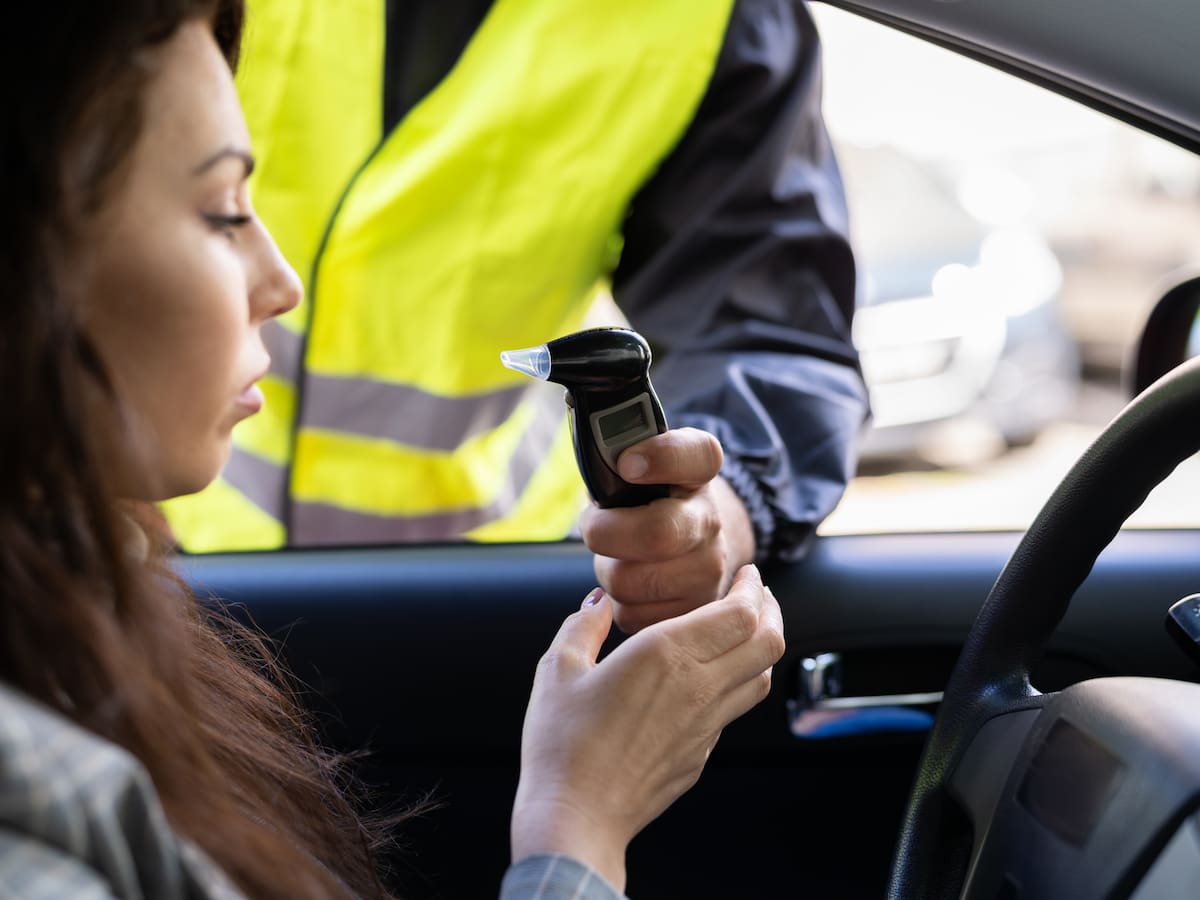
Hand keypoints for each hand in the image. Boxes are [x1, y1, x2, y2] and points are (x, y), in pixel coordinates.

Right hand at [510, 565, 783, 891]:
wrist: (576, 818)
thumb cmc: (561, 743)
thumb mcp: (558, 669)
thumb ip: (583, 626)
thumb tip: (598, 603)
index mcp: (666, 654)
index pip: (740, 612)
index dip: (753, 588)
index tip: (747, 574)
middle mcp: (698, 687)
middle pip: (768, 642)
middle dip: (770, 610)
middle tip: (757, 594)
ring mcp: (706, 726)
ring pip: (761, 677)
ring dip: (762, 647)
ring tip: (745, 631)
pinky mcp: (701, 755)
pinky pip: (734, 709)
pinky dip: (738, 682)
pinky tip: (712, 678)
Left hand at [581, 427, 756, 632]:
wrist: (690, 543)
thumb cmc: (648, 499)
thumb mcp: (639, 463)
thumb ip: (615, 450)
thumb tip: (593, 460)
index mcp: (699, 471)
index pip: (697, 454)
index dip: (661, 458)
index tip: (627, 464)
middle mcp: (712, 520)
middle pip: (656, 533)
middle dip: (605, 533)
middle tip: (595, 527)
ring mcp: (710, 570)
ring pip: (631, 581)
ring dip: (608, 570)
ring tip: (618, 556)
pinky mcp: (694, 611)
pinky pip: (631, 615)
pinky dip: (618, 603)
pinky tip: (631, 583)